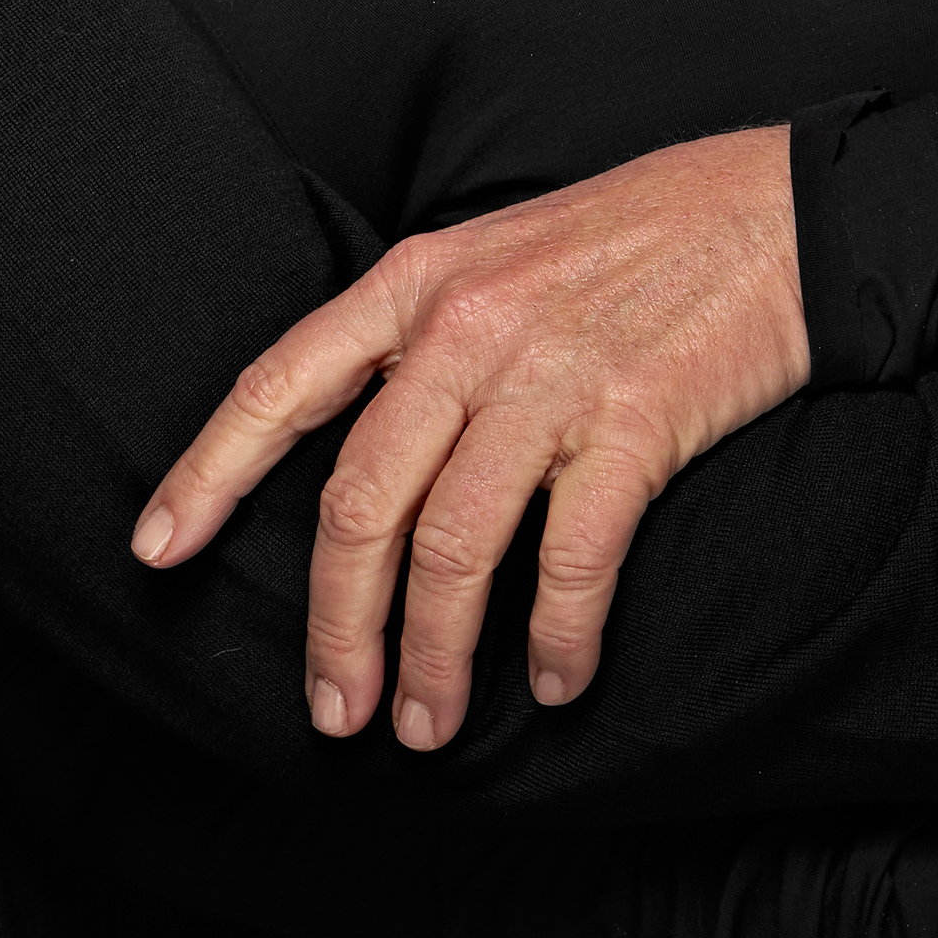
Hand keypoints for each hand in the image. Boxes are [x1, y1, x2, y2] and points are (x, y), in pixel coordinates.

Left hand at [129, 125, 804, 749]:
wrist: (781, 212)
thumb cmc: (640, 241)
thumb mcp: (501, 255)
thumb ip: (427, 338)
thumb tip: (369, 452)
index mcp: (420, 282)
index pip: (282, 385)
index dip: (208, 474)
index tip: (156, 554)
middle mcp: (468, 327)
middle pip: (361, 504)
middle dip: (338, 627)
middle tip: (338, 711)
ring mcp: (552, 374)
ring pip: (454, 549)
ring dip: (435, 659)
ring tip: (430, 725)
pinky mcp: (636, 421)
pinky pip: (572, 559)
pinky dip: (558, 638)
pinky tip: (557, 680)